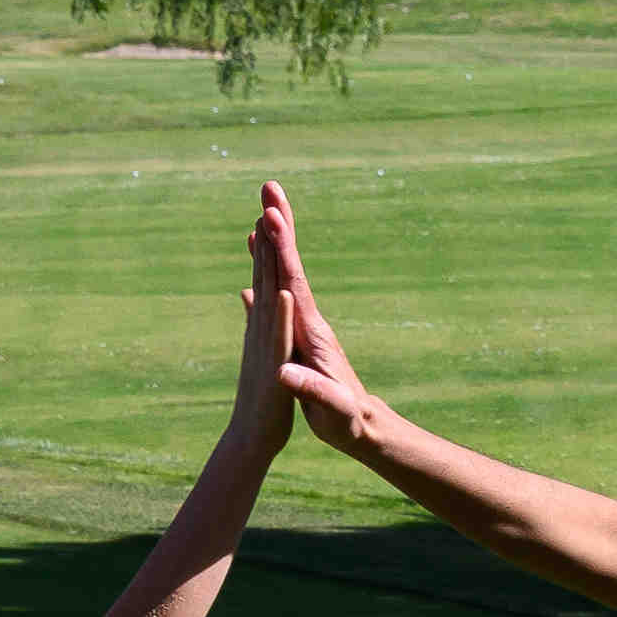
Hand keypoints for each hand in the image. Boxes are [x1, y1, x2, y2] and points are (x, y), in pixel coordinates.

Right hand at [256, 189, 372, 449]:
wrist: (358, 428)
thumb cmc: (344, 419)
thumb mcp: (329, 407)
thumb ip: (310, 389)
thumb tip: (283, 375)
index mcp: (311, 330)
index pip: (292, 280)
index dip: (280, 250)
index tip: (270, 215)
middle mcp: (308, 319)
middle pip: (290, 264)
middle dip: (280, 226)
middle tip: (269, 188)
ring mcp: (305, 326)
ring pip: (285, 275)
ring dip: (274, 243)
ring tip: (263, 213)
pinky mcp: (301, 337)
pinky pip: (281, 297)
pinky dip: (270, 277)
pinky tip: (258, 270)